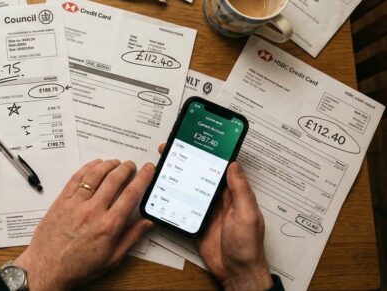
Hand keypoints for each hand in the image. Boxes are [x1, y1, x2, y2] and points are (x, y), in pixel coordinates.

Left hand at [14, 159, 155, 290]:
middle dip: (126, 168)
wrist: (49, 267)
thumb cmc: (78, 266)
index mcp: (109, 226)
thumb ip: (131, 238)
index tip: (147, 170)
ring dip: (108, 165)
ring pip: (95, 175)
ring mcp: (76, 204)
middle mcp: (93, 211)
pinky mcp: (62, 200)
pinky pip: (76, 178)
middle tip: (132, 165)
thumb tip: (147, 223)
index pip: (131, 194)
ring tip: (116, 162)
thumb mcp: (112, 259)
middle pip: (114, 180)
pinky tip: (95, 165)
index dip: (142, 178)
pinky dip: (88, 168)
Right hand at [157, 143, 271, 290]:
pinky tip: (164, 188)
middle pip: (202, 174)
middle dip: (189, 160)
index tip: (199, 139)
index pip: (222, 167)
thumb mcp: (247, 214)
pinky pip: (182, 205)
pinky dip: (173, 196)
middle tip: (173, 147)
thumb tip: (234, 165)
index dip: (211, 153)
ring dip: (179, 176)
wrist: (236, 273)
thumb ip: (240, 190)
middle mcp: (220, 199)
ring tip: (165, 163)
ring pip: (190, 187)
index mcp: (235, 194)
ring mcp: (206, 210)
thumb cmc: (248, 247)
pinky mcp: (195, 221)